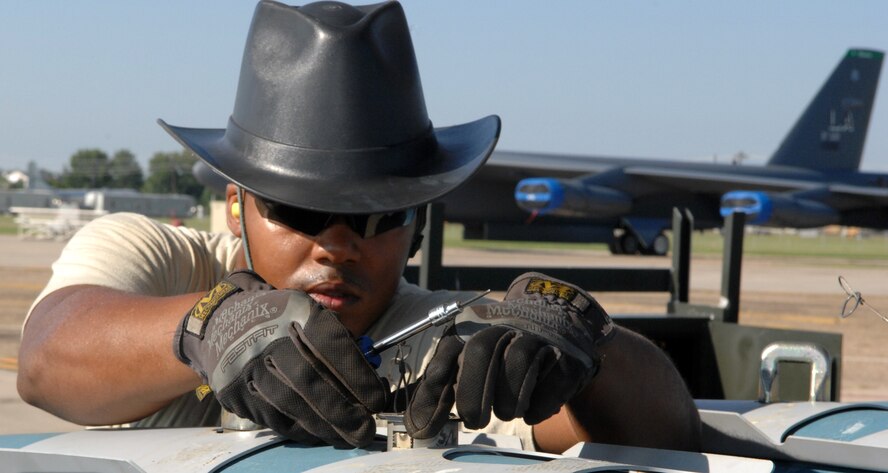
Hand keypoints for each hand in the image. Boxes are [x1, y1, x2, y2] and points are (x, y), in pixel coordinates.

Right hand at [174, 270, 388, 447]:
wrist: (222, 323)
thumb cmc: (280, 321)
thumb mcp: (308, 312)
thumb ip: (339, 339)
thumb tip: (369, 376)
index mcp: (294, 312)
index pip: (329, 343)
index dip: (356, 375)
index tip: (376, 398)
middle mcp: (268, 337)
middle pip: (307, 378)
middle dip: (341, 408)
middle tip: (365, 427)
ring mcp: (247, 365)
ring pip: (288, 402)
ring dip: (323, 425)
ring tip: (349, 436)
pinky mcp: (235, 390)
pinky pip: (271, 415)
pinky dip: (301, 429)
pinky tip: (321, 433)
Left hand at [405, 272, 614, 437]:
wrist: (561, 324)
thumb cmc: (503, 352)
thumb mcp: (469, 364)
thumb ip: (441, 391)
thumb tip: (417, 426)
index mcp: (476, 328)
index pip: (450, 348)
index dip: (438, 376)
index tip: (432, 402)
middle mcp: (505, 326)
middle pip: (481, 350)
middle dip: (473, 392)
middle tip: (473, 420)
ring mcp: (538, 338)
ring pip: (517, 362)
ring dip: (507, 399)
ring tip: (505, 412)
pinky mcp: (566, 357)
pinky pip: (551, 382)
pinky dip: (537, 405)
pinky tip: (530, 412)